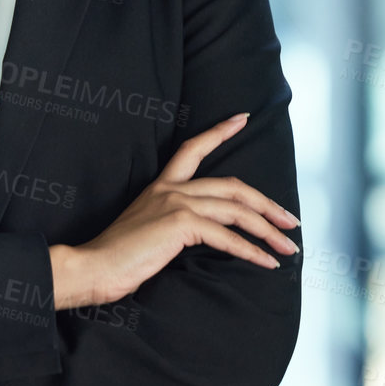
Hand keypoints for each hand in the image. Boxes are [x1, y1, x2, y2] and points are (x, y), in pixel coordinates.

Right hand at [49, 112, 298, 309]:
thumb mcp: (151, 231)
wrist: (93, 266)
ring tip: (288, 246)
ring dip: (268, 230)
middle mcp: (171, 189)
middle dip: (268, 204)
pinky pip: (228, 237)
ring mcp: (176, 203)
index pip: (193, 149)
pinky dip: (252, 250)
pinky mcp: (180, 223)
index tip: (242, 118)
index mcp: (162, 186)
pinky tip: (267, 261)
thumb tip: (209, 236)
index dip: (220, 132)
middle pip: (234, 188)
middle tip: (291, 220)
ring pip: (237, 211)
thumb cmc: (119, 257)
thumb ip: (177, 224)